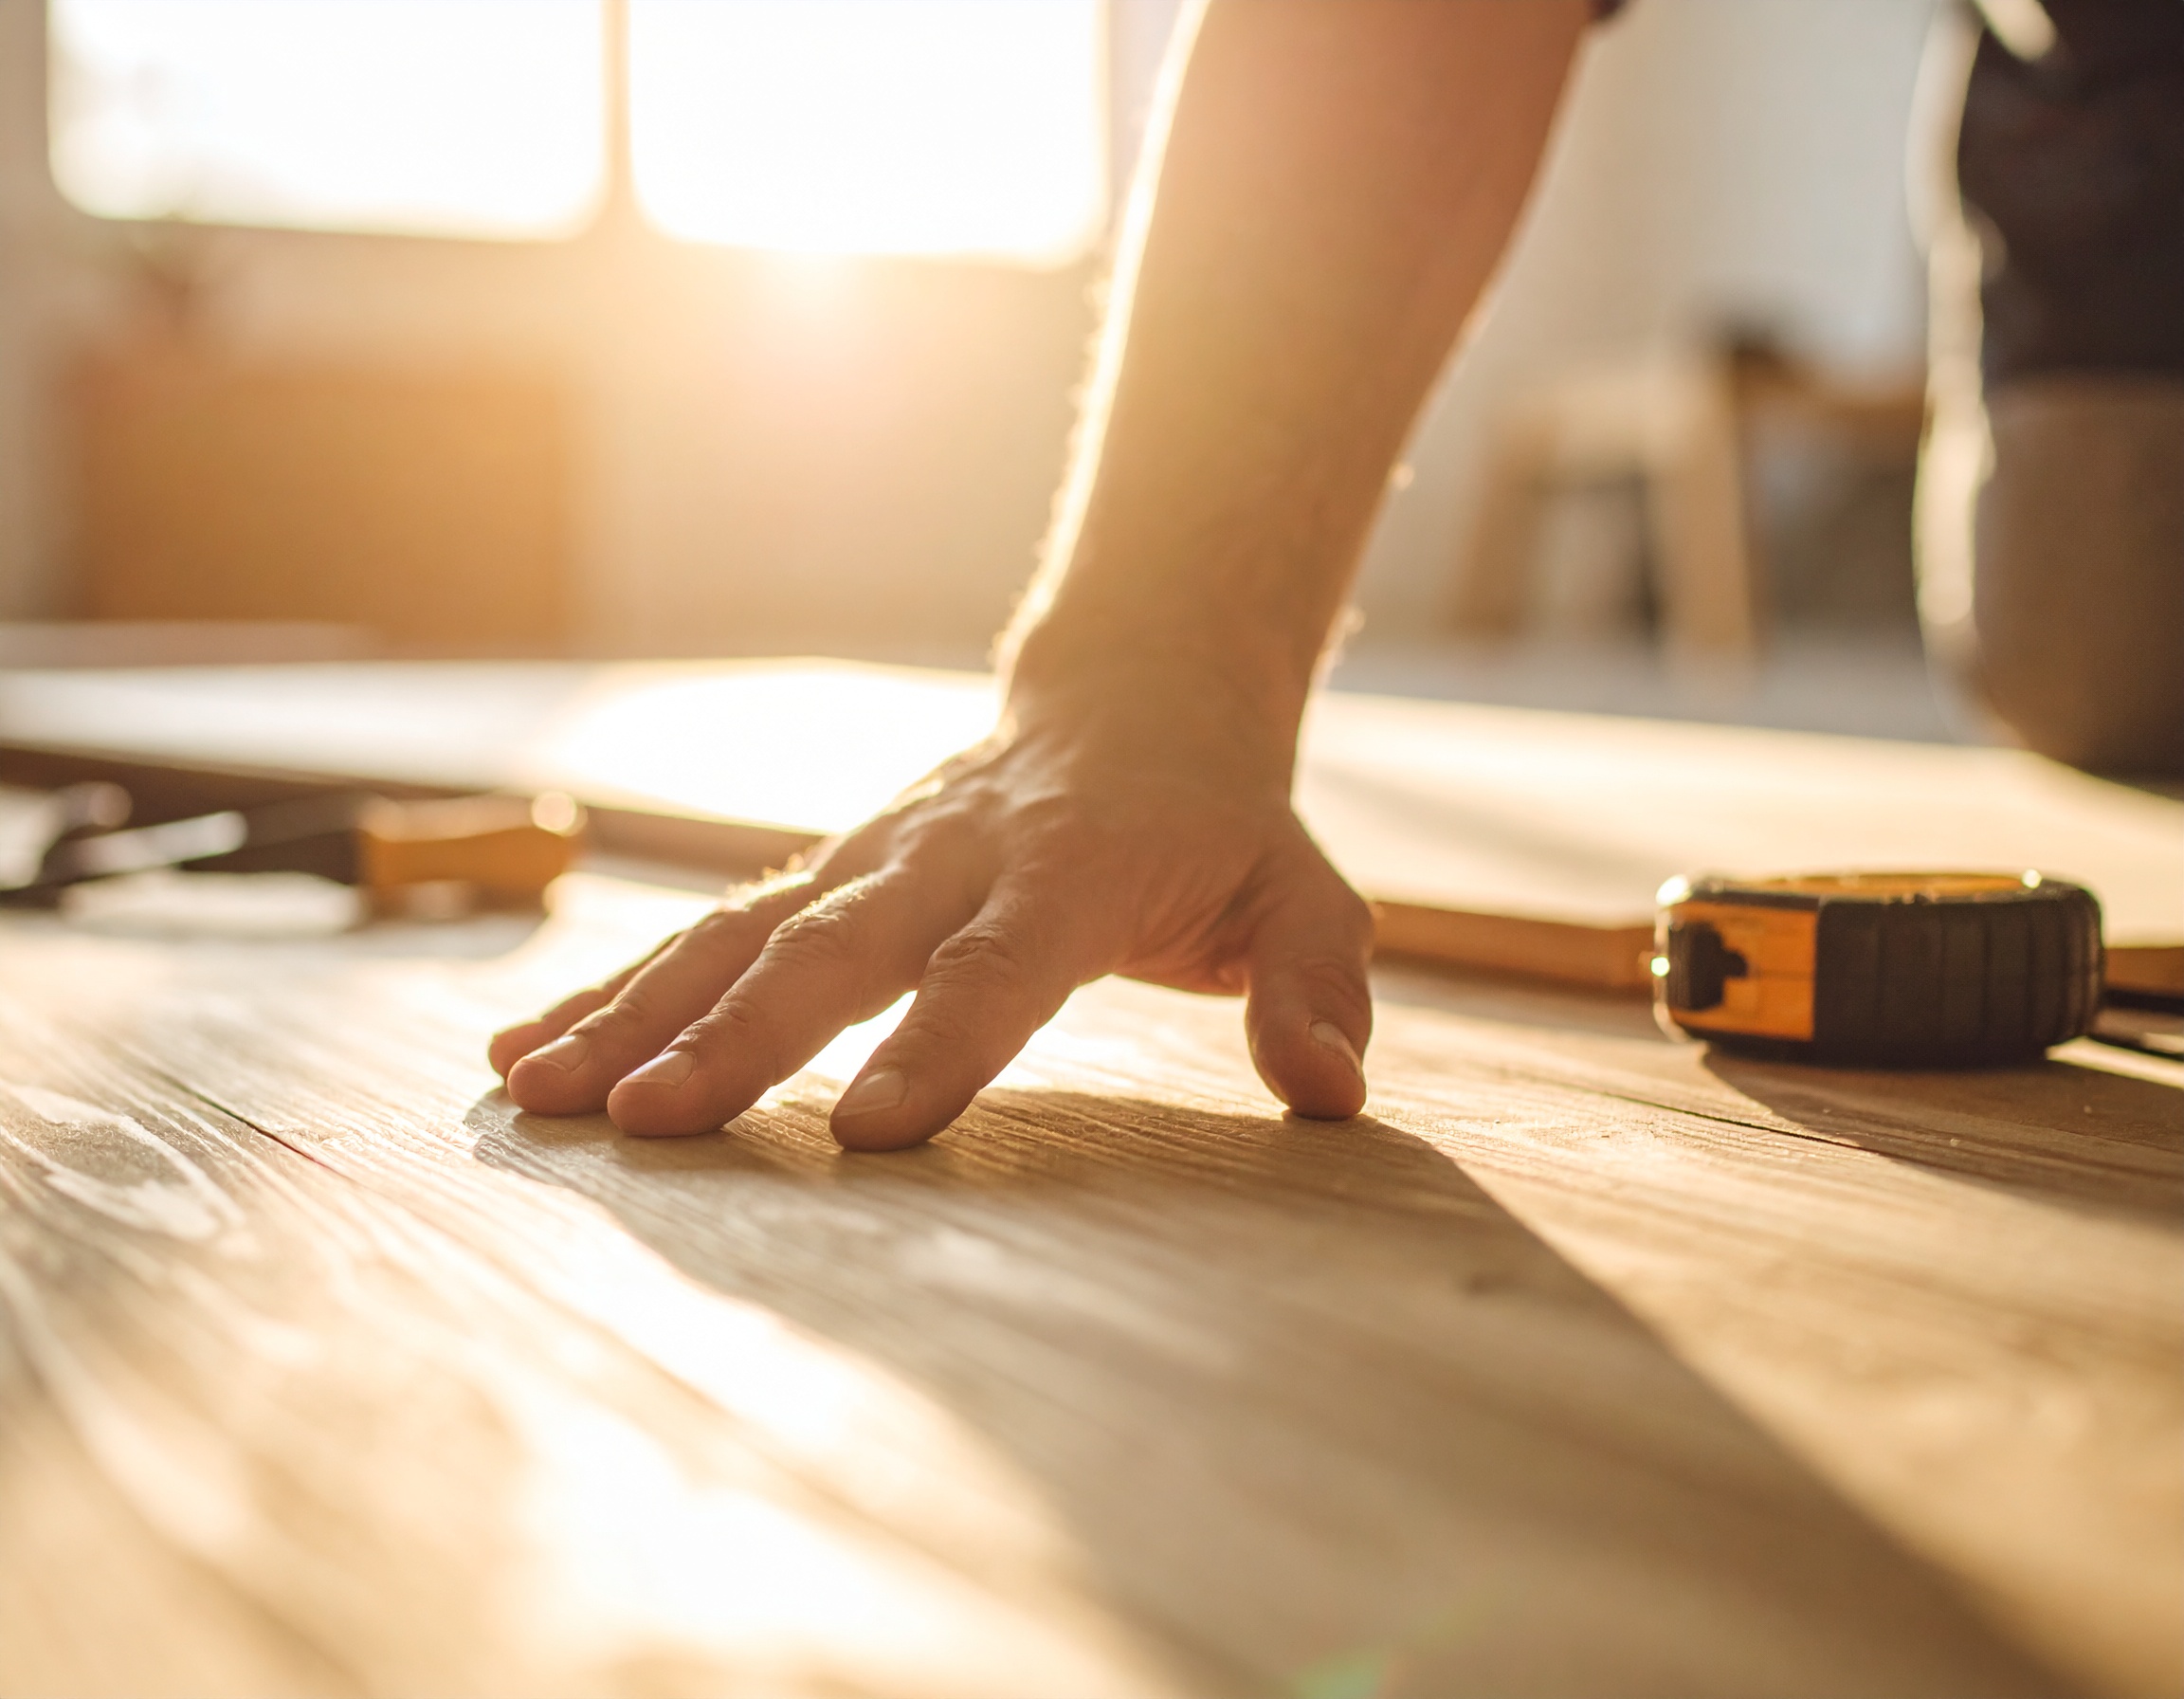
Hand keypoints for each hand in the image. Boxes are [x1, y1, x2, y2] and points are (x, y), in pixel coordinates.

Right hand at [489, 684, 1372, 1149]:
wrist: (1135, 693)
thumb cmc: (1220, 824)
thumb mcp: (1303, 893)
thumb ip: (1314, 984)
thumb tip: (1334, 1092)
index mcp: (1070, 869)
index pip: (998, 963)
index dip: (940, 1042)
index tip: (871, 1134)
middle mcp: (948, 856)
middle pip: (833, 948)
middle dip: (738, 1038)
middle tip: (647, 1120)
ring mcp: (871, 856)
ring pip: (740, 934)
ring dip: (636, 1012)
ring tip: (537, 1095)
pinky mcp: (825, 869)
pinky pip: (711, 931)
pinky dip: (616, 987)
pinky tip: (528, 1052)